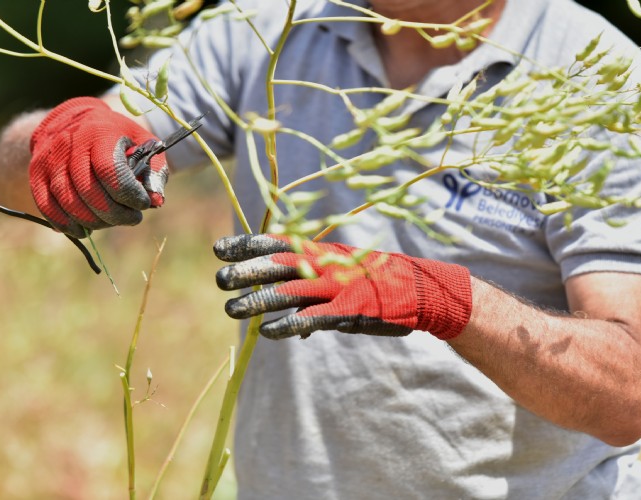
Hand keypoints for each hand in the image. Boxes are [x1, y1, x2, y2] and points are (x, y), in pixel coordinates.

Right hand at [29, 97, 167, 237]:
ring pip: (67, 201)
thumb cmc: (115, 136)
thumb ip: (154, 169)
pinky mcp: (37, 173)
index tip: (143, 204)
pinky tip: (83, 230)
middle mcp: (70, 143)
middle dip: (113, 213)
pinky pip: (46, 205)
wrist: (74, 120)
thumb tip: (156, 200)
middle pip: (88, 190)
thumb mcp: (142, 142)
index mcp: (99, 132)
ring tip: (110, 222)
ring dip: (92, 221)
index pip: (110, 170)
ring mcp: (49, 159)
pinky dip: (64, 223)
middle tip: (131, 218)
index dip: (128, 194)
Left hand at [214, 234, 472, 339]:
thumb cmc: (378, 281)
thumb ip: (315, 291)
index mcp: (322, 250)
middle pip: (278, 265)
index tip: (221, 249)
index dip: (249, 244)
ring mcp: (336, 287)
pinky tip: (267, 332)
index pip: (279, 242)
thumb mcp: (345, 274)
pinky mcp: (347, 310)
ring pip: (288, 292)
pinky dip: (287, 325)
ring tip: (231, 309)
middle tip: (219, 279)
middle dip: (246, 271)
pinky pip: (311, 319)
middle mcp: (326, 264)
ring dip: (257, 301)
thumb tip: (294, 321)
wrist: (420, 290)